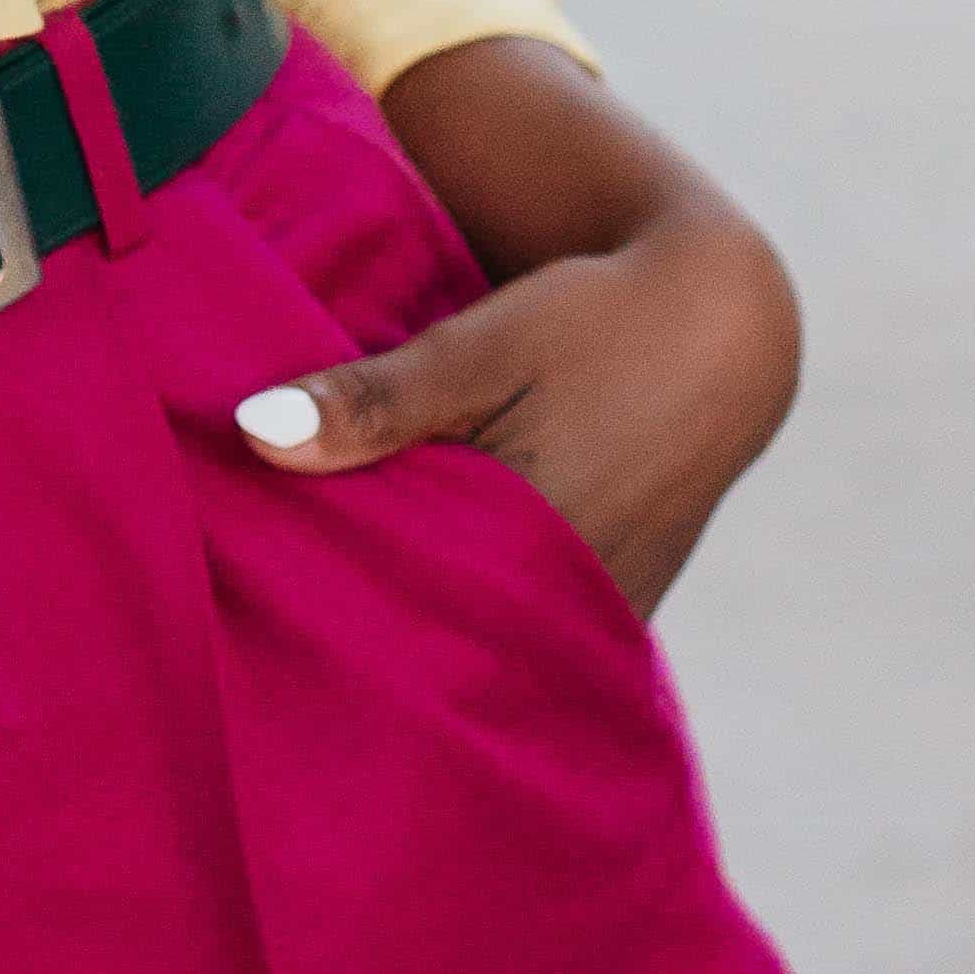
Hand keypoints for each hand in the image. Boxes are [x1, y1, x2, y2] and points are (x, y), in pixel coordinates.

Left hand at [238, 202, 801, 615]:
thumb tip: (253, 434)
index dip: (337, 630)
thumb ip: (368, 402)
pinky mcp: (629, 603)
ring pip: (499, 647)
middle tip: (289, 629)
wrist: (721, 324)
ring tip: (348, 619)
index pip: (408, 627)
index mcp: (535, 545)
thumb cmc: (592, 326)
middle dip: (377, 642)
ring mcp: (612, 610)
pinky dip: (490, 621)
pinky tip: (433, 600)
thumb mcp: (473, 349)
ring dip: (436, 632)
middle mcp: (579, 599)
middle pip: (451, 648)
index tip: (268, 623)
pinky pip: (543, 635)